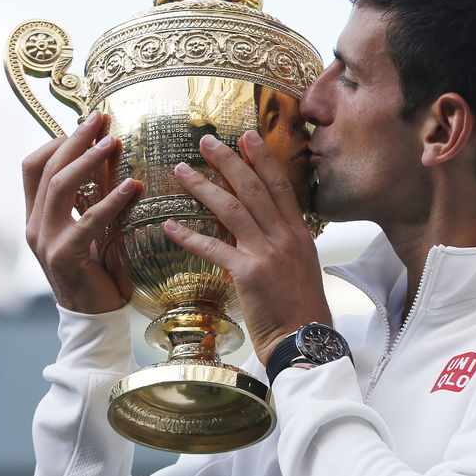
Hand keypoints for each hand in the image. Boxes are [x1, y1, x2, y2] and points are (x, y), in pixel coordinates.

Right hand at [22, 110, 140, 313]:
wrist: (94, 318)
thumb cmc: (99, 271)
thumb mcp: (92, 229)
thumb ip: (92, 200)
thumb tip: (113, 160)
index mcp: (37, 216)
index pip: (34, 166)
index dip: (57, 140)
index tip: (89, 123)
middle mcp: (35, 225)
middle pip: (48, 169)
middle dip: (76, 139)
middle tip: (102, 118)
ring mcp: (46, 241)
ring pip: (60, 187)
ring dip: (88, 160)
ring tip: (114, 142)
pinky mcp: (65, 257)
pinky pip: (87, 221)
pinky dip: (110, 201)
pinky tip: (131, 186)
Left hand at [164, 131, 331, 364]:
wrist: (304, 339)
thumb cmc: (301, 307)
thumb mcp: (302, 266)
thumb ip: (284, 242)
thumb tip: (265, 226)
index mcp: (298, 233)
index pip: (279, 186)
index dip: (262, 159)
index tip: (247, 136)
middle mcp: (284, 237)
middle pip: (253, 189)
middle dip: (229, 161)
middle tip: (206, 141)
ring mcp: (266, 254)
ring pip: (231, 210)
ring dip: (203, 187)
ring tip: (181, 170)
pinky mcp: (247, 274)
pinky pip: (213, 248)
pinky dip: (189, 236)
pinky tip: (170, 226)